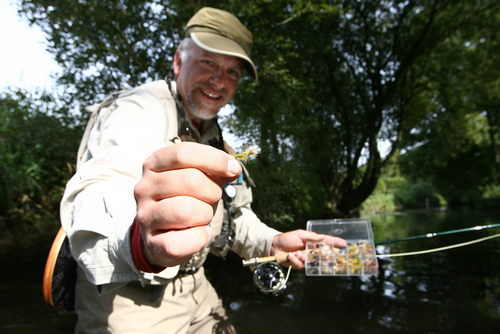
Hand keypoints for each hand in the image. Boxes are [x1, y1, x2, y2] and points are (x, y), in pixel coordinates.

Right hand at [134, 142, 240, 267]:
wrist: (164, 236)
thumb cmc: (186, 199)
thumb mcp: (200, 178)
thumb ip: (216, 169)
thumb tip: (233, 168)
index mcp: (154, 164)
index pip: (183, 153)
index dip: (214, 159)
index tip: (234, 169)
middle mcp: (144, 188)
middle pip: (190, 181)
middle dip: (212, 191)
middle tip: (211, 199)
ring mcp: (145, 216)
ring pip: (187, 211)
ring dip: (206, 215)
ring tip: (201, 216)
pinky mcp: (152, 243)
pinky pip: (186, 239)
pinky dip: (201, 237)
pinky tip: (198, 232)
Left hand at [270, 230, 345, 268]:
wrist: (275, 247)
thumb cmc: (287, 238)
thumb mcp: (300, 234)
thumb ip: (311, 237)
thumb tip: (322, 237)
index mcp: (312, 241)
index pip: (326, 242)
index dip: (335, 243)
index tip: (344, 244)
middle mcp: (311, 250)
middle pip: (322, 255)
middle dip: (323, 257)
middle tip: (324, 257)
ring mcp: (305, 258)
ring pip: (311, 261)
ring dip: (303, 257)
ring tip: (296, 253)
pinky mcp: (299, 264)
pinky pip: (301, 265)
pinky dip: (295, 260)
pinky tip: (290, 256)